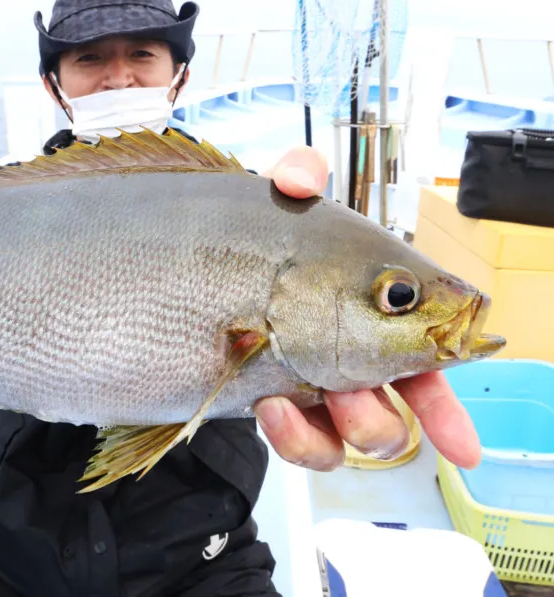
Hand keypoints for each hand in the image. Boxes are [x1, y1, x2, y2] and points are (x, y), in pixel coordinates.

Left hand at [254, 146, 481, 470]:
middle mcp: (349, 347)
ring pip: (365, 433)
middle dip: (422, 419)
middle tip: (401, 416)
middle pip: (409, 398)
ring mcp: (314, 385)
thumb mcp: (263, 204)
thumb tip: (301, 174)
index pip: (425, 342)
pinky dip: (300, 437)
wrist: (167, 288)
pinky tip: (272, 408)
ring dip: (357, 422)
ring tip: (318, 393)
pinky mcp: (278, 412)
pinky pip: (310, 447)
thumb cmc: (231, 243)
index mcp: (366, 301)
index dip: (445, 372)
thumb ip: (293, 176)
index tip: (454, 408)